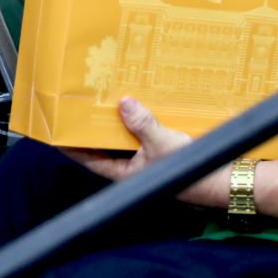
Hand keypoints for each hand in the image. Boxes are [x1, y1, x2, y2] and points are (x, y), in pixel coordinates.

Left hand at [64, 97, 228, 207]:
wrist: (220, 178)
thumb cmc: (189, 171)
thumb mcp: (161, 143)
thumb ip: (141, 122)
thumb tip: (124, 103)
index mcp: (124, 172)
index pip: (89, 159)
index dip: (72, 146)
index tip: (57, 131)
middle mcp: (131, 166)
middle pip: (105, 145)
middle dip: (95, 127)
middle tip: (83, 104)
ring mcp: (145, 158)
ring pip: (123, 138)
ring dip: (118, 121)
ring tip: (107, 98)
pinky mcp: (160, 150)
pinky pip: (142, 133)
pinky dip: (138, 120)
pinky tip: (139, 103)